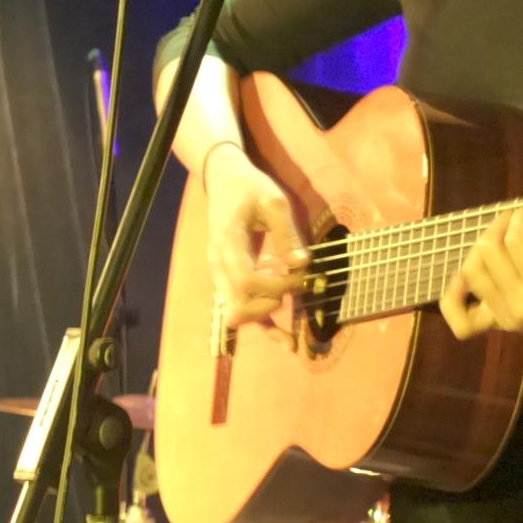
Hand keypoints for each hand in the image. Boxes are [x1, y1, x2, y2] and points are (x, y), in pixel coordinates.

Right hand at [203, 143, 310, 349]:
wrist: (223, 180)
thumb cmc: (249, 186)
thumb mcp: (273, 200)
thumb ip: (287, 233)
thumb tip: (303, 264)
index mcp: (227, 244)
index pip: (246, 282)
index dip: (277, 285)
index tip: (300, 272)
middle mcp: (219, 265)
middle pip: (238, 305)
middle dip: (273, 301)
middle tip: (297, 282)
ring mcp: (221, 275)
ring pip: (237, 313)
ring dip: (266, 315)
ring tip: (292, 306)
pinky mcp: (229, 279)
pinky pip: (242, 310)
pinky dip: (263, 326)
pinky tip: (287, 341)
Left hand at [438, 205, 522, 357]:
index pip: (517, 241)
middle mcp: (521, 306)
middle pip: (488, 251)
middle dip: (502, 224)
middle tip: (521, 218)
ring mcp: (506, 318)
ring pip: (471, 272)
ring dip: (481, 246)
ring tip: (501, 237)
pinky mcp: (498, 324)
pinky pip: (461, 318)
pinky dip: (454, 295)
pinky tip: (464, 276)